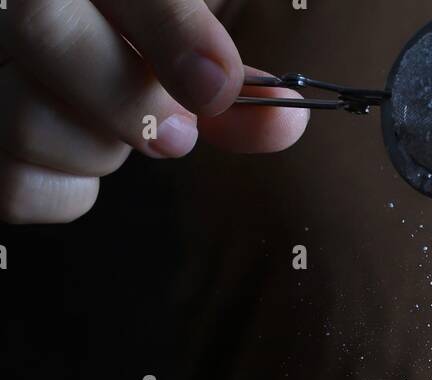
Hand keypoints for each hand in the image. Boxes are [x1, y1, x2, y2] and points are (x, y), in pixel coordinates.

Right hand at [0, 0, 309, 224]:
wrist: (70, 48)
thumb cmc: (129, 39)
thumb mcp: (179, 33)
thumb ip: (226, 73)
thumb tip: (286, 118)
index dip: (170, 28)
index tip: (218, 86)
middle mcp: (8, 5)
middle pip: (42, 29)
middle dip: (129, 98)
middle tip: (177, 131)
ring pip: (25, 117)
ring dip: (99, 147)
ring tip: (121, 134)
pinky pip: (15, 185)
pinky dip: (68, 191)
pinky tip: (80, 160)